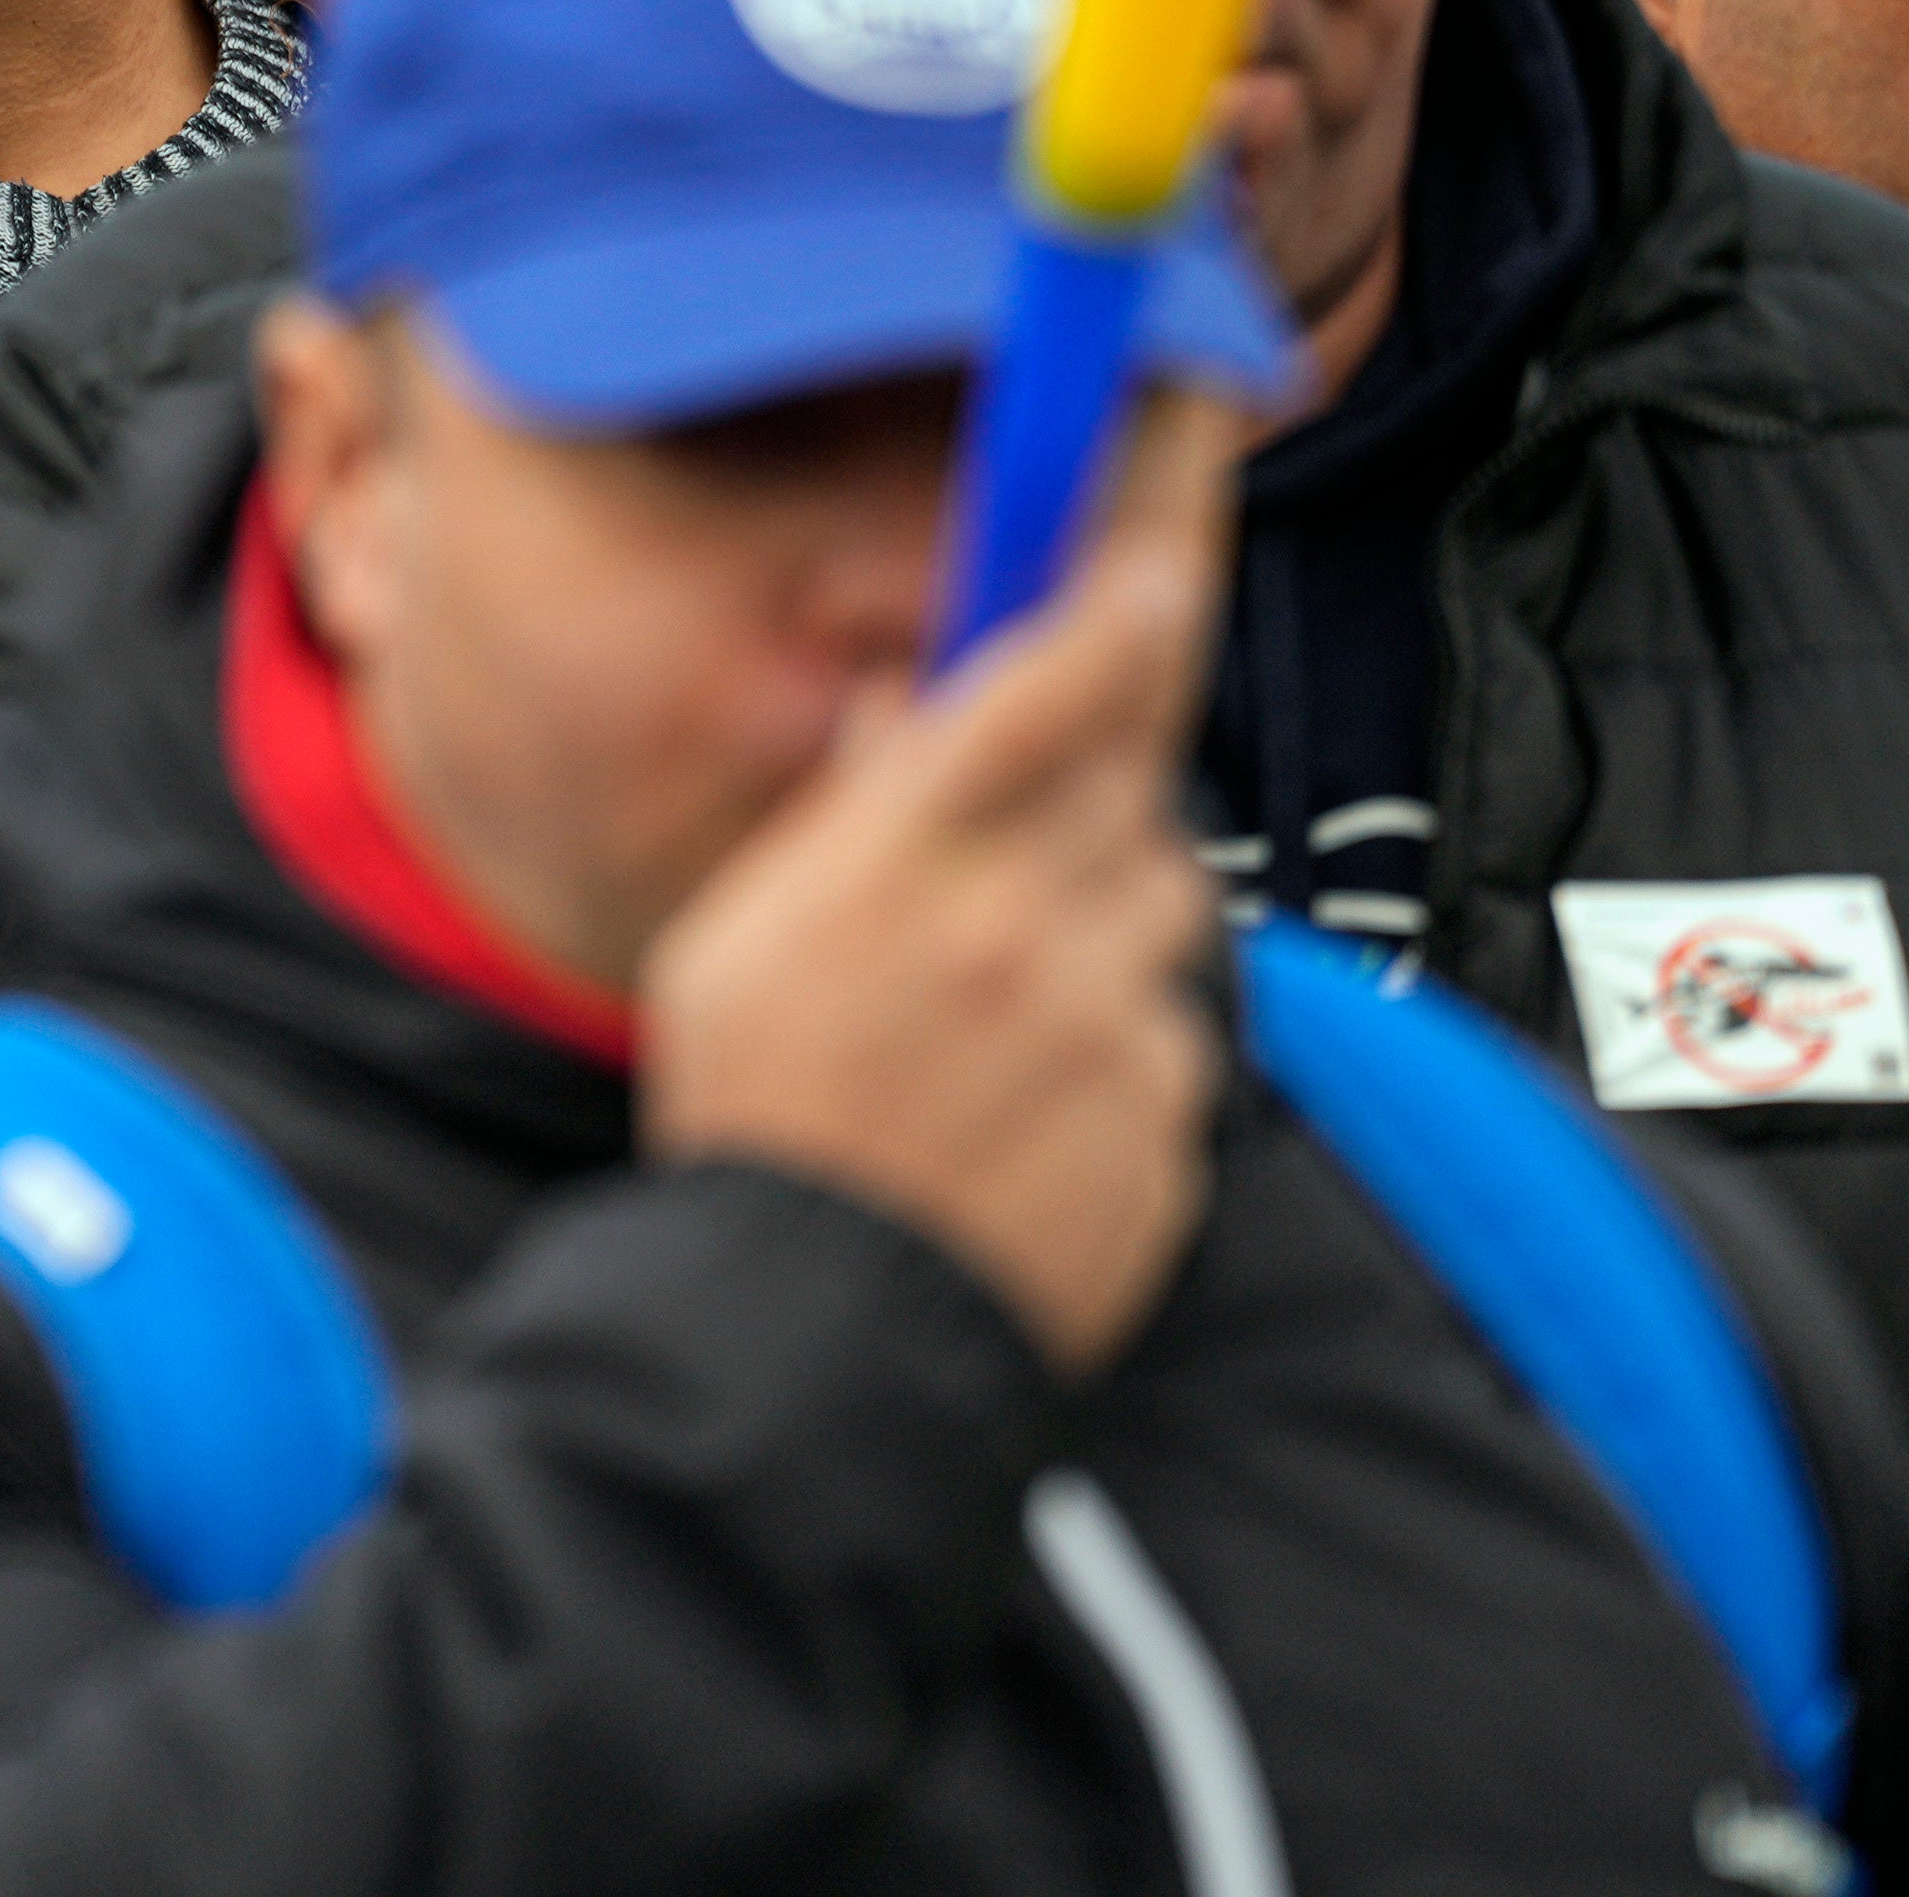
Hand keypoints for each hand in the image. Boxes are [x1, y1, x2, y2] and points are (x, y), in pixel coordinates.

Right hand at [638, 402, 1235, 1376]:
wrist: (813, 1338)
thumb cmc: (756, 1128)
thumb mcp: (736, 941)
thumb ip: (839, 817)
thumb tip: (891, 711)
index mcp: (894, 868)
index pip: (1031, 694)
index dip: (1108, 615)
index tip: (1154, 570)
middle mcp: (1011, 931)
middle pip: (1127, 795)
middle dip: (1094, 808)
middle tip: (1025, 871)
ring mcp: (1098, 1031)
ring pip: (1165, 912)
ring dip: (1112, 931)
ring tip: (1015, 1013)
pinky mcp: (1160, 1126)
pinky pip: (1172, 1042)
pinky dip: (1122, 1059)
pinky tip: (1031, 1113)